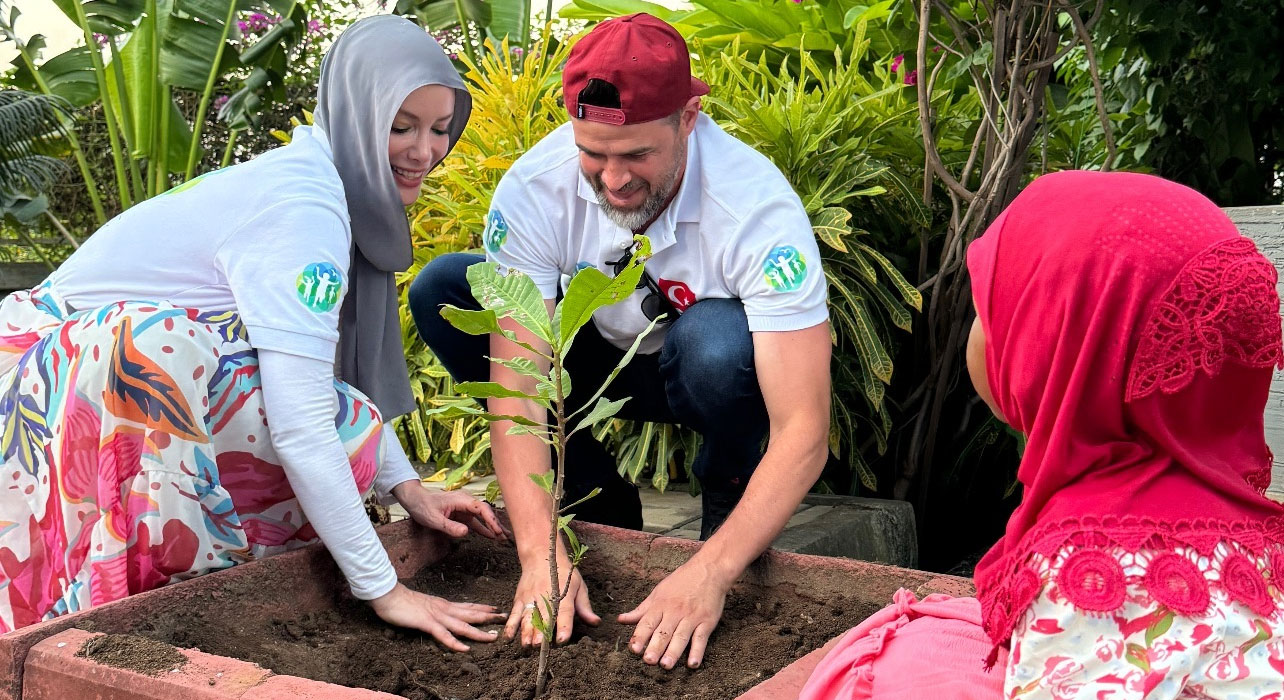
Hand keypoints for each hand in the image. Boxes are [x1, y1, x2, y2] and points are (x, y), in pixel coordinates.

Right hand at [370, 583, 504, 651]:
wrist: (388, 595)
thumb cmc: (403, 601)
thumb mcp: (424, 605)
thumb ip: (434, 610)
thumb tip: (443, 614)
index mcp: (444, 605)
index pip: (468, 606)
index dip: (484, 608)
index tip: (497, 609)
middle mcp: (445, 609)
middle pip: (471, 614)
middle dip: (490, 617)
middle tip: (506, 618)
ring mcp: (437, 616)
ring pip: (463, 626)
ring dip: (479, 632)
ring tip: (494, 637)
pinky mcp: (426, 623)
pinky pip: (443, 635)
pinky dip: (455, 642)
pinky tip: (464, 648)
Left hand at [394, 482, 508, 539]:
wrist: (415, 500)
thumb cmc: (423, 506)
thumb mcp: (433, 519)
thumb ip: (450, 526)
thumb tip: (466, 532)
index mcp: (462, 500)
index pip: (481, 509)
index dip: (491, 520)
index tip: (497, 530)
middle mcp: (466, 503)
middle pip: (486, 512)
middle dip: (497, 524)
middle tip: (506, 537)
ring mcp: (465, 509)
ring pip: (483, 518)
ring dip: (493, 527)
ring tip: (504, 538)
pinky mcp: (462, 515)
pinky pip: (476, 522)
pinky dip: (484, 529)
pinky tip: (492, 536)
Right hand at [506, 552, 598, 645]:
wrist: (541, 556)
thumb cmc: (563, 573)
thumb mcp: (578, 586)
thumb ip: (584, 607)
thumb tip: (595, 623)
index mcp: (563, 595)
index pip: (564, 612)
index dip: (564, 626)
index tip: (562, 639)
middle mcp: (545, 597)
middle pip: (543, 617)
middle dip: (541, 632)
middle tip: (540, 646)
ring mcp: (530, 599)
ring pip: (527, 617)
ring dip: (526, 632)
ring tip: (527, 645)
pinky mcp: (519, 599)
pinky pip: (514, 614)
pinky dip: (510, 626)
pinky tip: (508, 638)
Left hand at [618, 561, 730, 668]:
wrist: (709, 569)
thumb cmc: (681, 582)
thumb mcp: (658, 593)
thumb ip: (641, 610)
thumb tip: (621, 620)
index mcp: (660, 605)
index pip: (647, 623)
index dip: (640, 636)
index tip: (633, 649)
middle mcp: (675, 612)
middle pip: (663, 632)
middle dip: (655, 647)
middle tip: (648, 661)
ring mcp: (691, 617)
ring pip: (681, 637)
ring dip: (673, 652)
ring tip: (665, 666)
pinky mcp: (707, 621)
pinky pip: (701, 638)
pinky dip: (697, 651)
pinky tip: (692, 664)